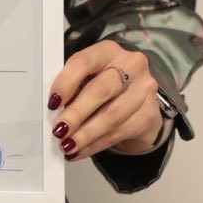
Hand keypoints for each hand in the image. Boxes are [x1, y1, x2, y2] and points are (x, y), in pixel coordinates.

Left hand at [48, 40, 163, 158]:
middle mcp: (131, 66)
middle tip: (58, 130)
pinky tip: (80, 150)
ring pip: (111, 116)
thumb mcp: (87, 80)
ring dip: (85, 134)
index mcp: (108, 51)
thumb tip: (53, 109)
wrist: (137, 105)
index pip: (85, 61)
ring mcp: (144, 90)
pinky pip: (118, 133)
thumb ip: (72, 88)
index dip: (66, 82)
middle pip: (101, 90)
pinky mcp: (149, 115)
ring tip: (67, 145)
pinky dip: (95, 144)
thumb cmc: (105, 88)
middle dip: (76, 113)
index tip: (53, 102)